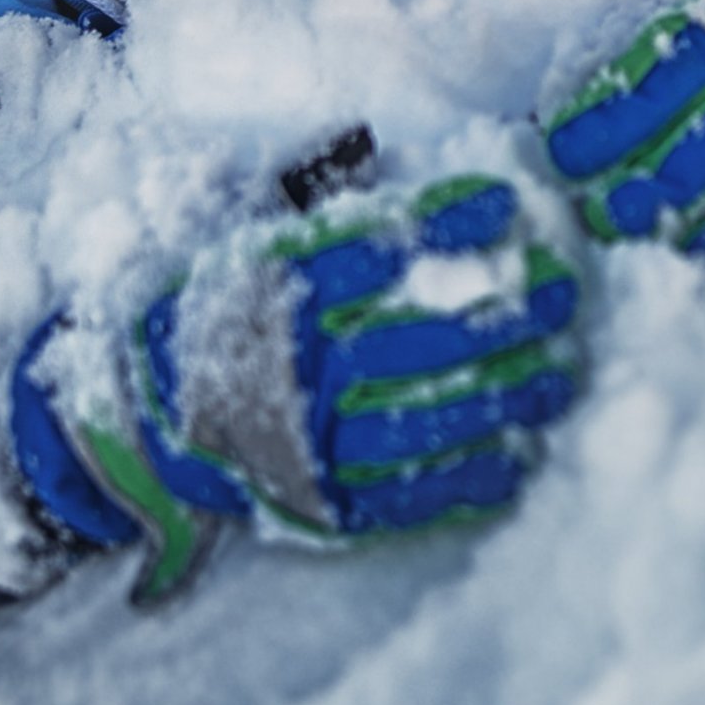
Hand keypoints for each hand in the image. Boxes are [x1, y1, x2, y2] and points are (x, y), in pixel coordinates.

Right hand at [63, 173, 580, 603]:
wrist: (140, 427)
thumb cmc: (215, 319)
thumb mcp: (249, 253)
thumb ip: (326, 234)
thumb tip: (427, 205)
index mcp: (265, 290)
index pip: (365, 246)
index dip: (440, 222)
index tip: (505, 202)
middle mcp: (287, 365)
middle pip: (408, 335)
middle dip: (494, 309)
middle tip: (562, 287)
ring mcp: (305, 441)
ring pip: (418, 417)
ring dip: (501, 392)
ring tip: (563, 368)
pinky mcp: (322, 502)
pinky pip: (404, 494)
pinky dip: (467, 475)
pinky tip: (522, 452)